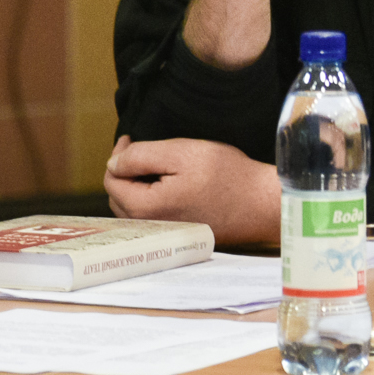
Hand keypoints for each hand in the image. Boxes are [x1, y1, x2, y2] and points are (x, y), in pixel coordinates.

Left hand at [103, 135, 281, 246]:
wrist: (262, 204)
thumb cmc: (227, 176)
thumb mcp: (181, 153)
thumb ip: (141, 156)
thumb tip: (113, 163)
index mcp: (145, 207)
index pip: (111, 180)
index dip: (118, 155)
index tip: (131, 138)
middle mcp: (150, 227)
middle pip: (119, 197)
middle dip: (125, 172)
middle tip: (143, 150)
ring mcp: (165, 235)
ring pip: (135, 208)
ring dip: (138, 186)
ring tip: (158, 166)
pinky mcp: (179, 236)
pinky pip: (153, 216)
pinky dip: (153, 198)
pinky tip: (172, 185)